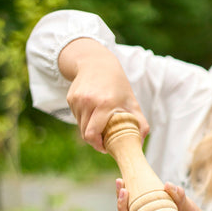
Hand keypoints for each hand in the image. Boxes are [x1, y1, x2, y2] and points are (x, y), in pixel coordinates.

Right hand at [58, 38, 148, 152]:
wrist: (97, 62)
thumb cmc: (117, 85)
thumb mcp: (132, 102)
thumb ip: (140, 123)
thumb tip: (140, 142)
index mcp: (104, 104)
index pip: (92, 134)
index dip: (98, 145)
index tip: (105, 147)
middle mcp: (88, 101)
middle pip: (85, 133)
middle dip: (94, 140)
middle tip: (104, 140)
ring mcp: (77, 100)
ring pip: (80, 126)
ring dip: (89, 129)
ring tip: (100, 124)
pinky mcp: (71, 98)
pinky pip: (77, 117)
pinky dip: (84, 119)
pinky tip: (93, 111)